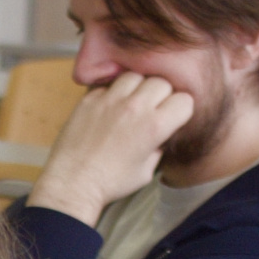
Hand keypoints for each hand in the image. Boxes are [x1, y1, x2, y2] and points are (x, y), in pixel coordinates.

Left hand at [25, 71, 196, 224]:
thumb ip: (158, 147)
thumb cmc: (110, 182)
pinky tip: (112, 107)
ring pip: (136, 76)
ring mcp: (110, 100)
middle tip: (154, 110)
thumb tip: (161, 135)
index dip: (181, 110)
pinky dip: (114, 92)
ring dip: (139, 87)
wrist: (73, 182)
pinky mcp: (90, 99)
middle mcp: (134, 108)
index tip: (174, 117)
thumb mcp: (146, 171)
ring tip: (133, 103)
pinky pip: (109, 84)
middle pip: (162, 82)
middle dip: (163, 95)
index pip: (184, 100)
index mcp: (154, 126)